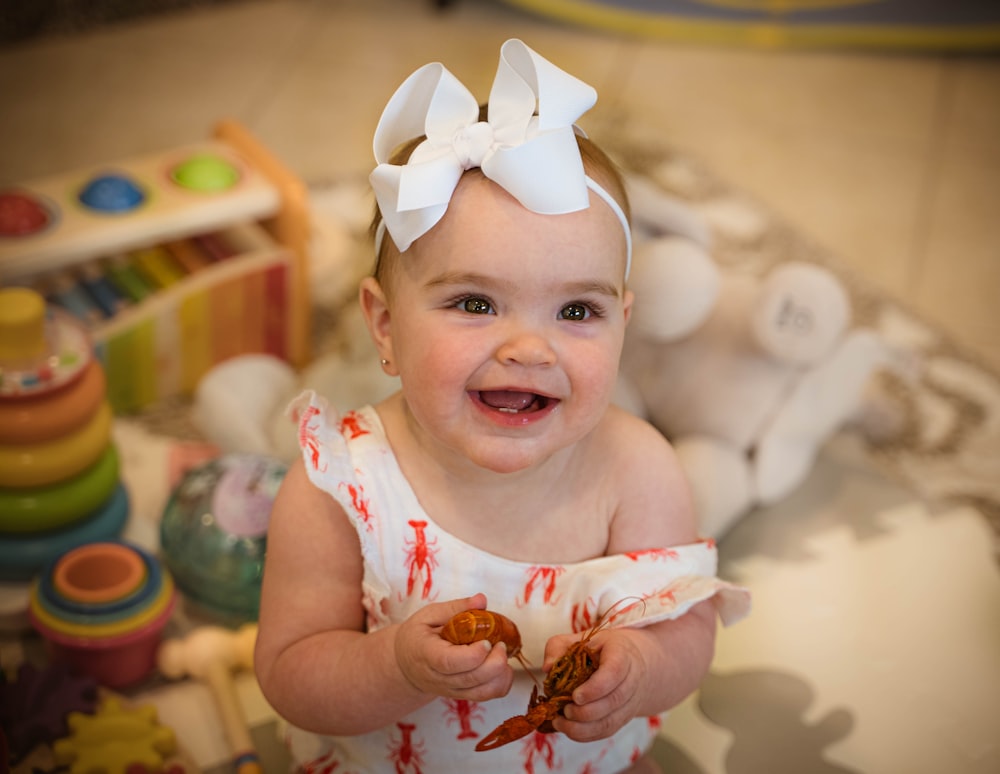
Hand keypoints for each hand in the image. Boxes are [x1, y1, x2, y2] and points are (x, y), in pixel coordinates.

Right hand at [394, 593, 514, 701]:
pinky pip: (486, 696)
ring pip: (481, 693)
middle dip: (494, 663)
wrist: (406, 665)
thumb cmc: (418, 636)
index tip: (487, 640)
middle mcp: (439, 678)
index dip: (473, 654)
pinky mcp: (462, 695)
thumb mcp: (428, 615)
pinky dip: (501, 684)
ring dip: (500, 675)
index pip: (449, 662)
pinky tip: (502, 667)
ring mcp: (451, 690)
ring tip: (503, 654)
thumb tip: (481, 600)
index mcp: (427, 654)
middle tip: (501, 644)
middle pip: (471, 679)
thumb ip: (455, 608)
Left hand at [543, 628, 650, 742]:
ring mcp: (630, 701)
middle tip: (564, 710)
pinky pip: (607, 731)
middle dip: (585, 711)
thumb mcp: (580, 640)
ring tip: (560, 723)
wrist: (631, 663)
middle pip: (613, 700)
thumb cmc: (599, 649)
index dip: (595, 687)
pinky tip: (568, 729)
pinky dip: (586, 735)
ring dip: (583, 728)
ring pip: (611, 721)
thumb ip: (559, 647)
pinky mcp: (623, 718)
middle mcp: (631, 679)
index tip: (575, 696)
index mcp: (621, 654)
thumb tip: (548, 668)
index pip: (614, 672)